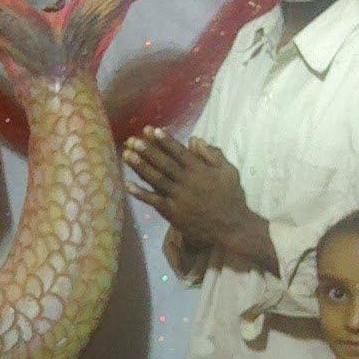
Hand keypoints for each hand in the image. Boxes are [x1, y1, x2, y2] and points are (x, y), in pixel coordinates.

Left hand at [123, 127, 268, 263]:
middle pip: (164, 164)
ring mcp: (178, 197)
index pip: (180, 152)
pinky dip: (140, 194)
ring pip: (157, 179)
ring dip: (140, 167)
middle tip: (133, 139)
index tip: (152, 130)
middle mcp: (187, 182)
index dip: (165, 141)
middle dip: (148, 151)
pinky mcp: (172, 212)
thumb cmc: (231, 197)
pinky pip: (154, 201)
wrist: (231, 228)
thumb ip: (212, 154)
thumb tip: (194, 139)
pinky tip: (127, 185)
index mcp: (200, 170)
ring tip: (127, 155)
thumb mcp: (228, 172)